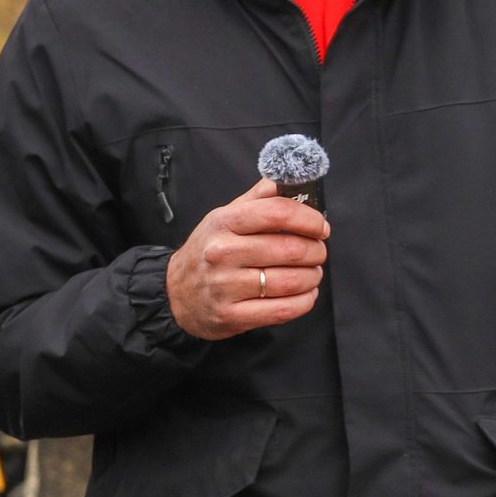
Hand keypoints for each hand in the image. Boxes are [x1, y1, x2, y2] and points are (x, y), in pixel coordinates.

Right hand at [165, 178, 329, 340]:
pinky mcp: (232, 315)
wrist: (174, 293)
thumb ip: (257, 199)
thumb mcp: (223, 217)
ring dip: (313, 277)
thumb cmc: (206, 252)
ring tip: (313, 273)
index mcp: (224, 222)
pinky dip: (305, 301)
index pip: (277, 212)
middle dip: (316, 251)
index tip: (321, 227)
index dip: (309, 219)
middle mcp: (222, 252)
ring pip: (291, 281)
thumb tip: (287, 181)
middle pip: (290, 248)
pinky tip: (306, 294)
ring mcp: (225, 286)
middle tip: (318, 252)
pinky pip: (283, 309)